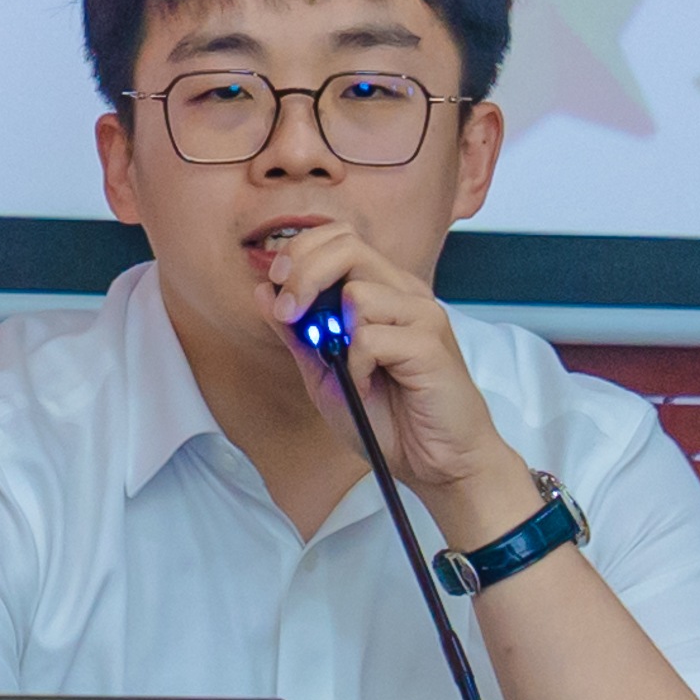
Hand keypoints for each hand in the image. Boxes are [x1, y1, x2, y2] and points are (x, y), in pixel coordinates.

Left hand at [258, 219, 541, 538]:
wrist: (436, 462)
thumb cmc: (388, 417)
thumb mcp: (324, 373)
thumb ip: (297, 333)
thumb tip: (263, 291)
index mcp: (382, 289)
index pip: (339, 237)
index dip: (301, 253)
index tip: (277, 287)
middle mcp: (405, 292)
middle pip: (347, 246)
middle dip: (304, 275)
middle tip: (289, 312)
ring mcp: (422, 314)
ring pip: (359, 292)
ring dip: (337, 336)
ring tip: (349, 370)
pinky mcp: (431, 344)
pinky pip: (372, 337)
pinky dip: (357, 365)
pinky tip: (368, 385)